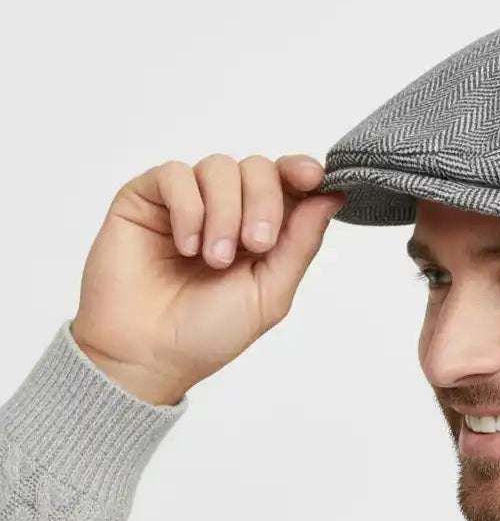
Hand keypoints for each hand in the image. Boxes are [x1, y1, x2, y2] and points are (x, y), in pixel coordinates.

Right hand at [69, 153, 345, 404]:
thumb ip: (301, 242)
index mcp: (261, 228)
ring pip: (219, 166)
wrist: (148, 354)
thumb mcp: (271, 292)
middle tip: (255, 245)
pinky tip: (186, 246)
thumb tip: (333, 196)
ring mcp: (187, 200)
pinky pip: (175, 174)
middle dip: (265, 202)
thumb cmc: (208, 332)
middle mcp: (226, 208)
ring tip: (214, 259)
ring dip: (225, 212)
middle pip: (258, 167)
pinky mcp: (146, 198)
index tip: (314, 179)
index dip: (302, 171)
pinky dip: (188, 208)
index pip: (288, 182)